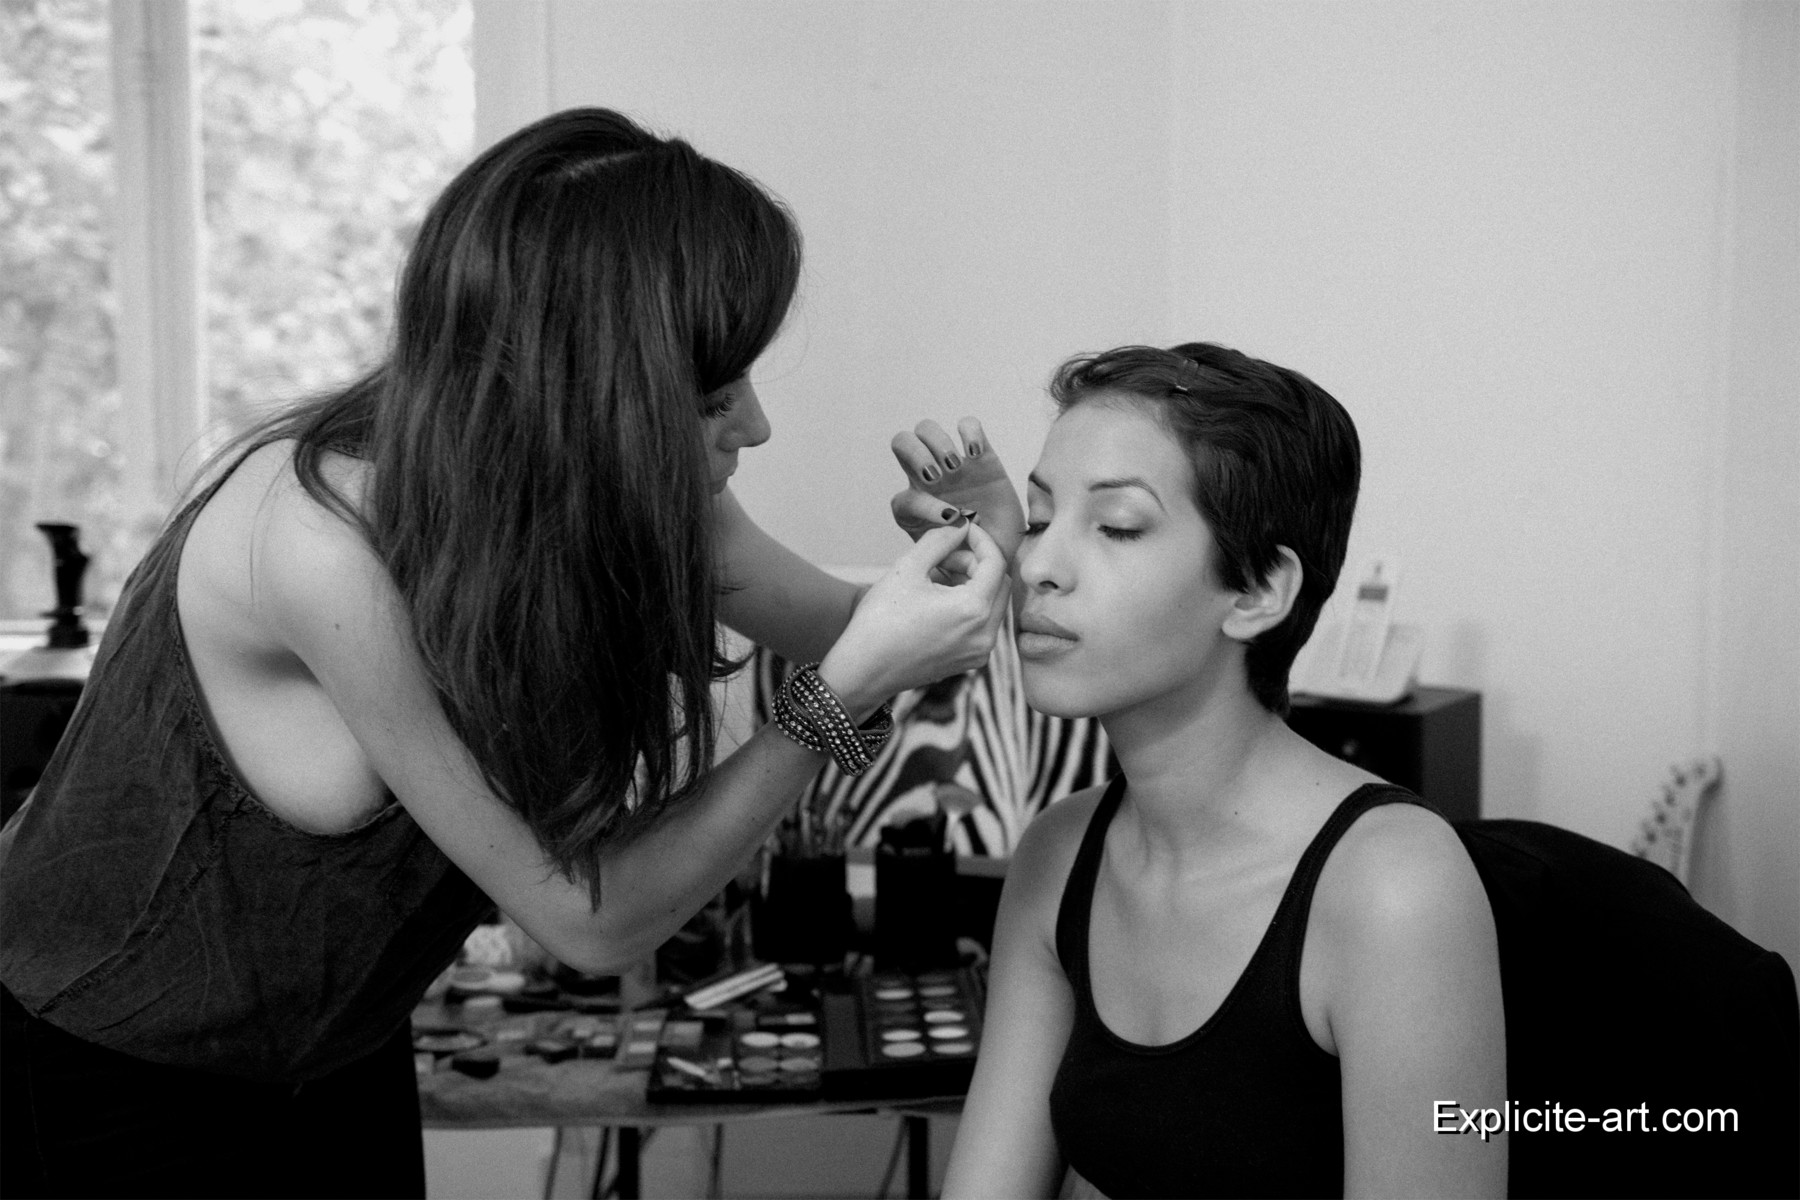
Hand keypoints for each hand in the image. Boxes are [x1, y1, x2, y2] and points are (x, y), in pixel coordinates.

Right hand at [817, 521, 1009, 718]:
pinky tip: (938, 599)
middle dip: (977, 562)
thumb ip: (940, 540)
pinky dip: (969, 605)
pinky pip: (982, 624)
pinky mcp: (969, 661)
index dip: (980, 539)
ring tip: (937, 576)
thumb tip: (960, 523)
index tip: (961, 530)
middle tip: (945, 556)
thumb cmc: (880, 620)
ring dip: (973, 583)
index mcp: (973, 610)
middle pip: (999, 582)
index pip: (996, 561)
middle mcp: (985, 634)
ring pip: (993, 604)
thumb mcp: (907, 568)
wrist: (862, 669)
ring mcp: (979, 651)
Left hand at [890, 418, 1024, 570]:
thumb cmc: (977, 563)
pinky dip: (970, 432)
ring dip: (939, 443)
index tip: (950, 519)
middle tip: (939, 477)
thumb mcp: (955, 572)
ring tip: (957, 465)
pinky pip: (967, 426)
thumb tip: (941, 559)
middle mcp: (929, 483)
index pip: (902, 499)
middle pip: (902, 445)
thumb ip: (945, 566)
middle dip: (916, 456)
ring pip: (926, 430)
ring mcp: (953, 466)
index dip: (922, 505)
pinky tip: (977, 453)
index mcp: (916, 513)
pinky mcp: (981, 455)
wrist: (1006, 552)